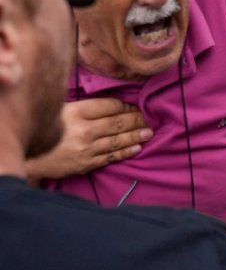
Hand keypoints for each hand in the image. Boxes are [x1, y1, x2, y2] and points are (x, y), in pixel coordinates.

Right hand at [26, 99, 151, 178]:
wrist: (31, 157)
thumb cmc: (47, 130)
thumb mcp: (63, 110)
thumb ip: (87, 108)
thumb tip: (116, 106)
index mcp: (77, 112)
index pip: (110, 106)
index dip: (126, 106)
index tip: (135, 106)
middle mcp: (84, 130)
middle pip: (118, 123)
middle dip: (137, 120)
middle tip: (150, 119)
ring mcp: (86, 148)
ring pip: (118, 140)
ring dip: (136, 136)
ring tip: (149, 132)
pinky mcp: (87, 163)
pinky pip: (111, 157)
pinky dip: (126, 152)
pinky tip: (137, 147)